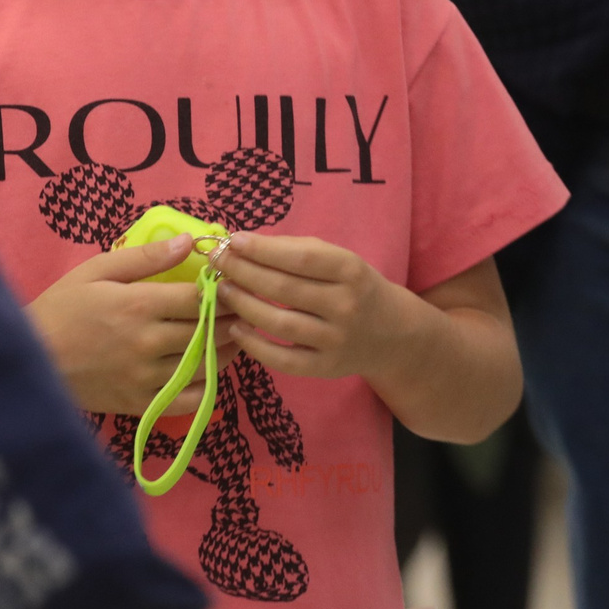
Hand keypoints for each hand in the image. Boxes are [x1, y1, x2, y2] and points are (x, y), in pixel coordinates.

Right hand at [26, 233, 215, 415]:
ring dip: (226, 348)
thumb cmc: (61, 309)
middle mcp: (148, 343)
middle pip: (210, 330)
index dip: (223, 288)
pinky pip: (190, 399)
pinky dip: (208, 385)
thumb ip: (145, 257)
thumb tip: (188, 242)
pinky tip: (209, 368)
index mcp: (139, 305)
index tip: (232, 282)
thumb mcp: (97, 271)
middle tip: (239, 306)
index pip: (201, 297)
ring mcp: (147, 377)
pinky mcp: (141, 403)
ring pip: (207, 364)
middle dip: (231, 316)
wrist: (30, 360)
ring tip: (231, 333)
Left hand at [212, 233, 432, 382]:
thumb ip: (298, 251)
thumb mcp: (340, 260)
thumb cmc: (354, 287)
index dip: (264, 250)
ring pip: (279, 322)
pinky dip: (255, 344)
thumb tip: (245, 244)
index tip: (234, 241)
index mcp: (350, 271)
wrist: (391, 333)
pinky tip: (236, 328)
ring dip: (244, 304)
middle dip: (244, 272)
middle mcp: (346, 305)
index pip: (301, 258)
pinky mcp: (325, 368)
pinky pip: (283, 358)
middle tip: (218, 262)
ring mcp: (336, 340)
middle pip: (285, 288)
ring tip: (223, 290)